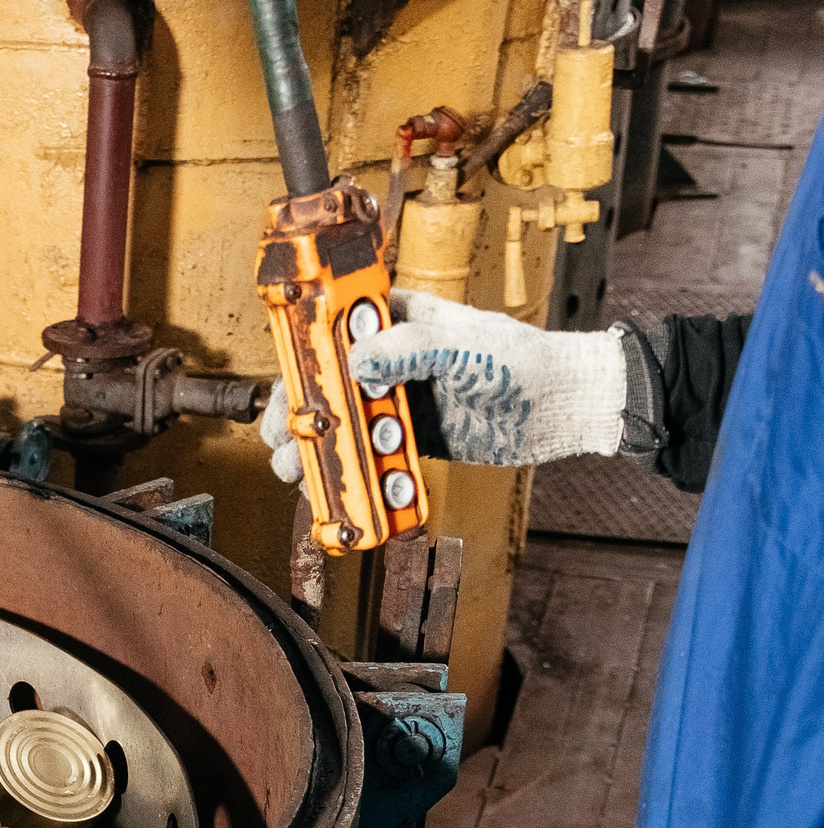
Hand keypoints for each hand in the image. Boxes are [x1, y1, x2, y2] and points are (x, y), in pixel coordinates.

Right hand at [258, 289, 629, 477]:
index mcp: (395, 322)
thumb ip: (410, 347)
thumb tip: (359, 360)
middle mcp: (386, 360)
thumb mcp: (465, 345)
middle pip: (322, 384)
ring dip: (313, 450)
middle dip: (297, 411)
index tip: (290, 379)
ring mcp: (393, 401)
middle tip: (285, 436)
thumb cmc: (522, 360)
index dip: (303, 352)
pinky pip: (364, 456)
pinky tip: (335, 490)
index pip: (331, 330)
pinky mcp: (404, 439)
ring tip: (300, 471)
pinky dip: (347, 474)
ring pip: (337, 424)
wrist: (558, 408)